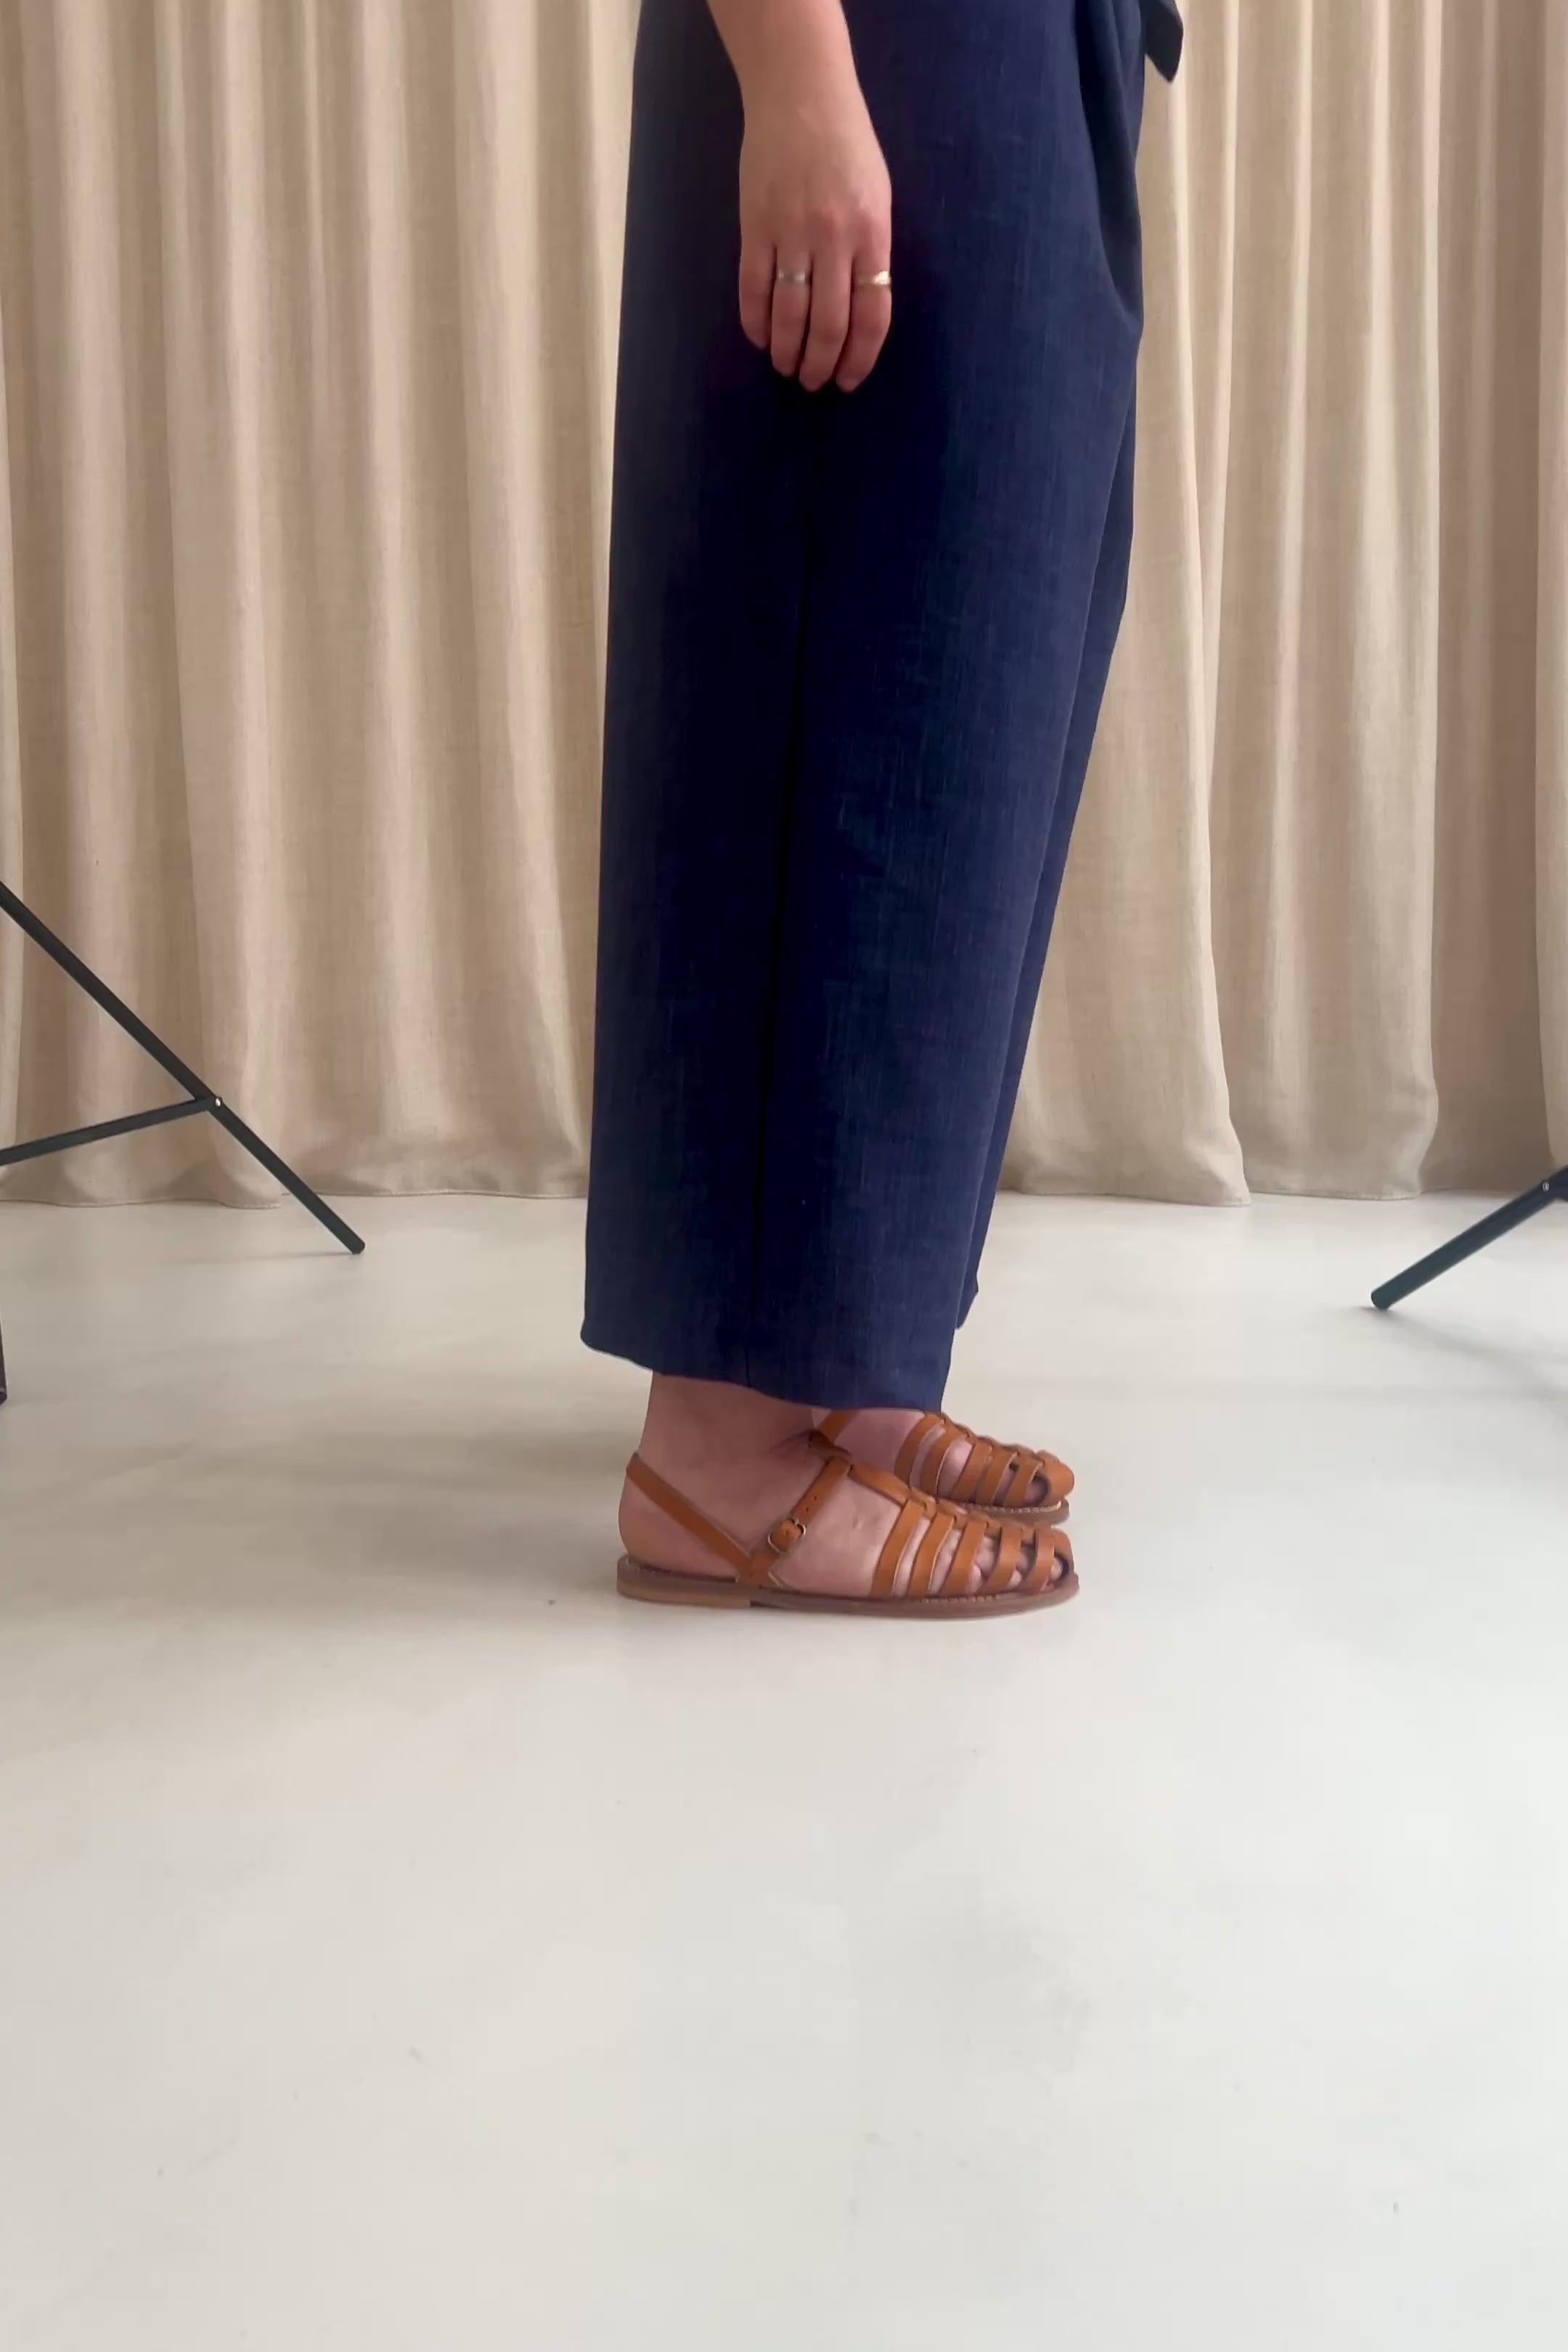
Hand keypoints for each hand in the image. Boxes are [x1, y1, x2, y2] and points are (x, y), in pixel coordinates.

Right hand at [735, 68, 892, 392]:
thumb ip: (871, 252)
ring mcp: (792, 232)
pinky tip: (759, 338)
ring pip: (788, 314)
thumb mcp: (877, 196)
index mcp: (872, 233)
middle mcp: (834, 238)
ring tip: (786, 366)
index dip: (860, 358)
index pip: (872, 315)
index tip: (848, 380)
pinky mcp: (755, 225)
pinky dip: (755, 322)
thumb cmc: (846, 146)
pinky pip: (753, 288)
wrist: (801, 94)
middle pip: (828, 325)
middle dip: (820, 364)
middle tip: (813, 381)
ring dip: (786, 351)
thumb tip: (859, 310)